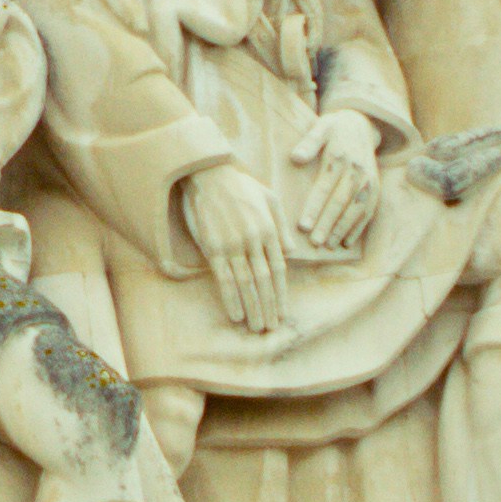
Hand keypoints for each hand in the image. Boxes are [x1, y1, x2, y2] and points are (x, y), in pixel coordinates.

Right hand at [180, 163, 287, 334]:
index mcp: (269, 230)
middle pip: (265, 281)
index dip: (282, 294)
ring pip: (246, 283)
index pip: (279, 269)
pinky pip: (224, 277)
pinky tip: (236, 314)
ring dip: (253, 308)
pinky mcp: (213, 247)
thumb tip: (291, 251)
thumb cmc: (241, 186)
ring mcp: (233, 245)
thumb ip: (282, 226)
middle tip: (271, 328)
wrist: (209, 174)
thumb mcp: (270, 199)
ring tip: (257, 328)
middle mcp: (254, 240)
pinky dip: (231, 298)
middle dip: (269, 307)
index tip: (283, 313)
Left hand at [286, 113, 381, 253]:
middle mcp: (357, 170)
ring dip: (343, 229)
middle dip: (327, 224)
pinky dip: (358, 227)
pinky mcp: (375, 187)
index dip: (314, 208)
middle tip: (314, 242)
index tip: (302, 226)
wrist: (361, 124)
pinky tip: (347, 242)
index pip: (324, 187)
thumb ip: (309, 142)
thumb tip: (296, 157)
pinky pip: (368, 211)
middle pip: (340, 202)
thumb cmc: (334, 128)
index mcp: (340, 157)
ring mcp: (368, 180)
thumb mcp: (320, 127)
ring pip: (356, 209)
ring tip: (329, 245)